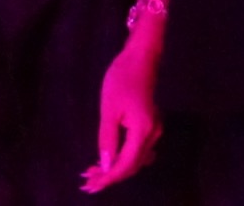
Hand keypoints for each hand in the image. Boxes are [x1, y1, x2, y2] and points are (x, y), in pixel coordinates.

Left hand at [84, 31, 162, 192]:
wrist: (141, 58)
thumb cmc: (122, 78)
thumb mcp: (109, 109)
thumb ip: (107, 139)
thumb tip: (105, 165)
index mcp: (143, 131)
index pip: (126, 164)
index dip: (110, 177)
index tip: (92, 185)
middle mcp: (153, 135)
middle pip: (133, 166)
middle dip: (111, 176)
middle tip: (88, 182)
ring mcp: (155, 131)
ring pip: (136, 159)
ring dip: (116, 169)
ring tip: (94, 174)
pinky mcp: (151, 127)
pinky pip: (138, 150)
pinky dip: (124, 158)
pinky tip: (110, 159)